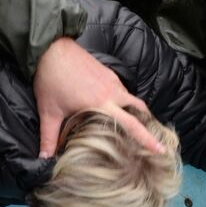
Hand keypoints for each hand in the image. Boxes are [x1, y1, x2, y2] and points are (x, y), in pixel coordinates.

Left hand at [33, 37, 163, 158]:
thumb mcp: (49, 112)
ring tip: (134, 125)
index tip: (161, 149)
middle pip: (139, 110)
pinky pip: (122, 89)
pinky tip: (115, 107)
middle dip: (148, 125)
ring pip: (131, 99)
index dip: (147, 139)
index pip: (131, 124)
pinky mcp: (108, 72)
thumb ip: (48, 137)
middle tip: (154, 140)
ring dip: (135, 112)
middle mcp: (112, 91)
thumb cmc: (50, 79)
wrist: (51, 49)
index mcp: (101, 104)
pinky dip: (124, 100)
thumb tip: (44, 157)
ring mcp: (111, 80)